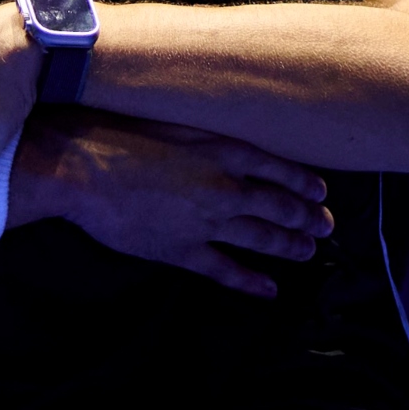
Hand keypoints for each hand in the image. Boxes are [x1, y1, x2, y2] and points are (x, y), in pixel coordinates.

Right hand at [14, 108, 332, 297]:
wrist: (81, 167)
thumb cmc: (118, 132)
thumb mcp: (172, 120)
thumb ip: (205, 134)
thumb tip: (228, 141)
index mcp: (223, 152)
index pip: (277, 170)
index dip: (303, 183)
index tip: (321, 193)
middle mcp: (224, 188)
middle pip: (279, 207)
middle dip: (307, 218)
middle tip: (327, 226)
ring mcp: (206, 223)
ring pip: (261, 238)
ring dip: (290, 246)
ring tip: (309, 252)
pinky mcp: (182, 250)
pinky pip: (225, 270)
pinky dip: (250, 281)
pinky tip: (269, 289)